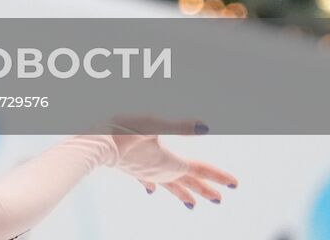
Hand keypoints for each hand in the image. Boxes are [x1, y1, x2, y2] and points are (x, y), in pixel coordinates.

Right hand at [97, 116, 237, 208]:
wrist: (94, 145)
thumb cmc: (123, 130)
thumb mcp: (153, 124)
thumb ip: (180, 125)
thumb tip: (207, 127)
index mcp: (170, 162)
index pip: (200, 170)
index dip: (219, 176)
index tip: (235, 184)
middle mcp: (160, 171)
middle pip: (188, 183)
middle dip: (204, 190)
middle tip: (220, 199)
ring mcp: (146, 172)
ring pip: (169, 186)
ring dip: (182, 193)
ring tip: (192, 205)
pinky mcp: (132, 170)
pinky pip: (147, 182)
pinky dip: (154, 186)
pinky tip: (150, 191)